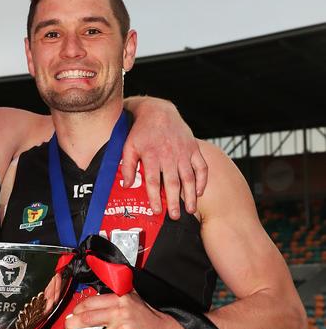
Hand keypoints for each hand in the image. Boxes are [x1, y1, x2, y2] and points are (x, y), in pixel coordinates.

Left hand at [64, 292, 177, 328]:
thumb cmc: (145, 316)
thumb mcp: (132, 297)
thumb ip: (114, 293)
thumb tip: (93, 292)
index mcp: (119, 299)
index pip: (90, 303)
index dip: (78, 309)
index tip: (73, 314)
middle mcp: (120, 313)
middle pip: (87, 319)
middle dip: (73, 324)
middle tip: (68, 327)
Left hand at [123, 97, 207, 218]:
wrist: (158, 112)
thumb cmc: (141, 132)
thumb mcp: (128, 147)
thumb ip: (128, 166)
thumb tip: (127, 186)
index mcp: (151, 155)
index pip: (152, 181)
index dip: (155, 197)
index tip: (157, 210)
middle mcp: (169, 155)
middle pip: (172, 182)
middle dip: (174, 201)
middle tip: (176, 216)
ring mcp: (183, 152)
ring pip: (189, 177)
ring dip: (190, 195)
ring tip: (190, 210)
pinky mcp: (193, 149)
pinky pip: (202, 167)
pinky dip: (202, 180)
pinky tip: (199, 192)